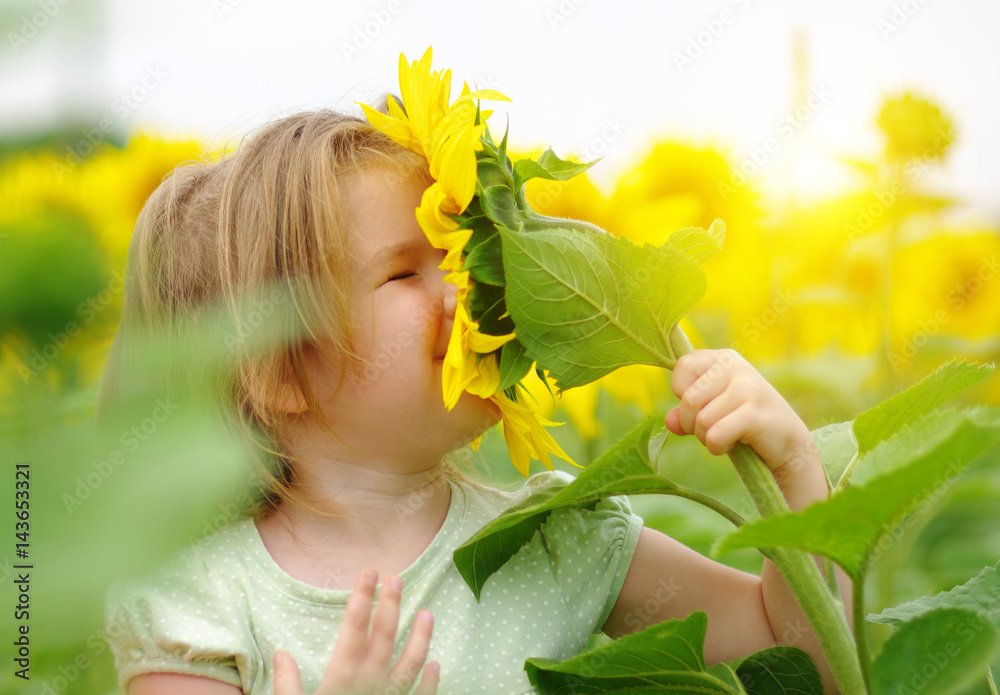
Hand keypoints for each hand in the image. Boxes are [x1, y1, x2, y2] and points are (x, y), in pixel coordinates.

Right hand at [273, 569, 438, 694]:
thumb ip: (287, 685)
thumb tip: (281, 652)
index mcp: (340, 680)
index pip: (353, 630)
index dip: (361, 599)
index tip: (369, 573)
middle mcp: (367, 686)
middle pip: (382, 638)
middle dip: (390, 606)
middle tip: (397, 578)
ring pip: (408, 664)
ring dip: (419, 638)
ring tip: (428, 613)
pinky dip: (429, 682)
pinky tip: (435, 663)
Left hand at [664, 349, 814, 475]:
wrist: (788, 443)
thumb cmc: (744, 423)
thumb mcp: (713, 410)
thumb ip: (687, 412)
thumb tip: (669, 421)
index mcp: (724, 358)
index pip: (683, 365)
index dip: (682, 392)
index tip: (700, 404)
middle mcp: (736, 367)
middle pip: (688, 399)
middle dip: (692, 423)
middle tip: (712, 429)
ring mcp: (748, 388)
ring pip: (701, 420)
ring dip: (706, 437)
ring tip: (726, 435)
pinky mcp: (754, 414)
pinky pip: (715, 435)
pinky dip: (717, 447)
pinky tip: (731, 444)